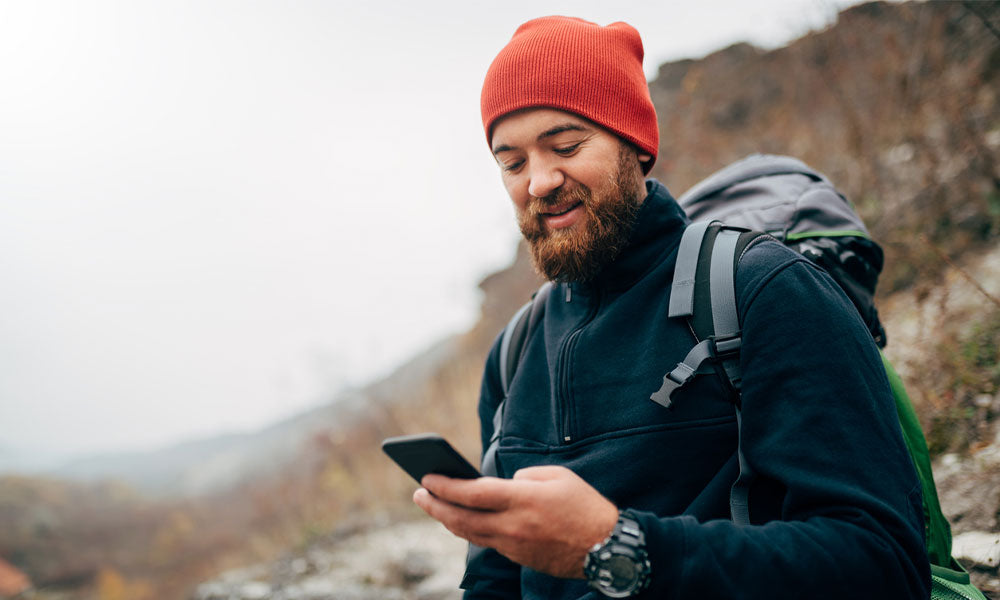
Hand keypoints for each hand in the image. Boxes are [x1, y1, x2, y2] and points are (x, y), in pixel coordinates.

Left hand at [413, 465, 618, 578]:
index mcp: (523, 499)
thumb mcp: (557, 476)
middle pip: (461, 518)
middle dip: (435, 506)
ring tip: (433, 506)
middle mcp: (513, 525)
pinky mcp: (519, 558)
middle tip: (418, 494)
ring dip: (447, 520)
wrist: (607, 547)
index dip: (445, 485)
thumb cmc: (584, 505)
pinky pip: (488, 542)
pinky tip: (463, 520)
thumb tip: (503, 484)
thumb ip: (525, 476)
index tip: (426, 477)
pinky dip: (471, 530)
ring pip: (470, 534)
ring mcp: (514, 545)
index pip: (472, 493)